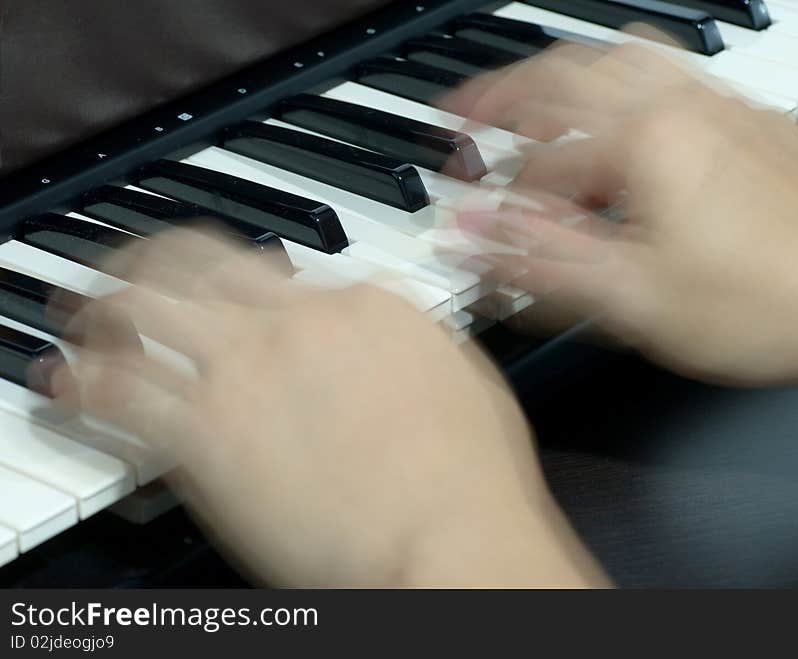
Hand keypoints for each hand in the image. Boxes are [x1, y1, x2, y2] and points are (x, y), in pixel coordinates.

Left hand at [41, 229, 605, 586]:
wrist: (450, 536)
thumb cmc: (473, 477)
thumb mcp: (466, 381)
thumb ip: (414, 342)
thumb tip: (393, 327)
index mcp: (365, 303)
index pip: (287, 270)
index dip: (251, 285)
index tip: (237, 300)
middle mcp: (297, 320)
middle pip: (203, 261)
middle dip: (159, 257)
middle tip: (136, 268)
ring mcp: (245, 369)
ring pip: (148, 308)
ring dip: (109, 307)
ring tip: (92, 316)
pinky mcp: (203, 433)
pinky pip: (120, 391)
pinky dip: (85, 382)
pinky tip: (73, 382)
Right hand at [445, 43, 797, 394]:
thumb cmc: (763, 307)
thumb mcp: (629, 297)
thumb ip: (535, 259)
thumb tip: (465, 231)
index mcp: (643, 143)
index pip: (538, 163)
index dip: (495, 196)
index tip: (470, 215)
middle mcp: (680, 106)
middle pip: (564, 75)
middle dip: (501, 94)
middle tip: (464, 113)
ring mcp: (721, 107)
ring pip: (620, 56)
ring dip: (564, 73)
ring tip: (534, 96)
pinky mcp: (752, 123)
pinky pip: (672, 74)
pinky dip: (624, 82)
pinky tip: (625, 111)